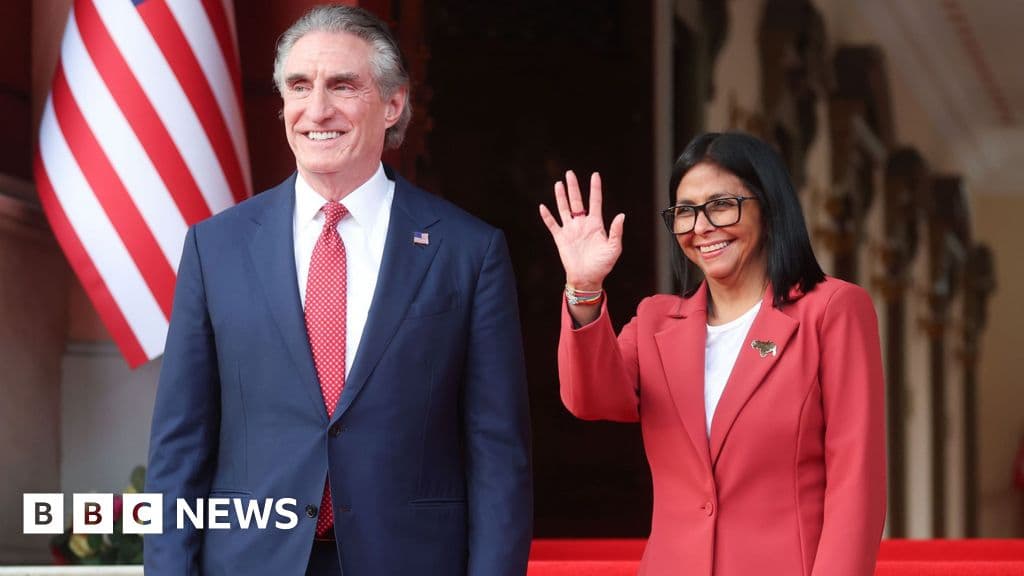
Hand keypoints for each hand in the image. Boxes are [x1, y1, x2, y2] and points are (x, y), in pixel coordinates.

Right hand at [539, 170, 624, 290]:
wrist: (587, 279)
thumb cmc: (603, 265)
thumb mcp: (614, 248)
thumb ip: (616, 231)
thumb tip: (621, 215)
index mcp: (596, 224)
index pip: (595, 201)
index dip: (595, 188)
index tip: (595, 175)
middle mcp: (582, 224)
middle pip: (577, 201)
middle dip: (574, 187)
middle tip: (570, 173)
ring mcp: (570, 230)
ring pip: (564, 209)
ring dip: (561, 196)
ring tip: (559, 183)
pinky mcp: (560, 239)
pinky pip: (552, 225)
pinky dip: (547, 216)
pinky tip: (543, 207)